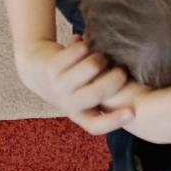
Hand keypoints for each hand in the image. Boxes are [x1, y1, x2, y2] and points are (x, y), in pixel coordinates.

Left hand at [16, 36, 134, 134]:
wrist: (34, 68)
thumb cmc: (72, 82)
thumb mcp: (84, 95)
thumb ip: (104, 93)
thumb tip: (136, 91)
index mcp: (79, 115)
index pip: (96, 126)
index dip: (114, 121)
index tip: (132, 112)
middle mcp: (67, 104)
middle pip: (98, 92)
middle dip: (117, 77)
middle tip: (121, 70)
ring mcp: (58, 86)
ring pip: (92, 66)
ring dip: (101, 57)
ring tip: (99, 56)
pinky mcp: (52, 67)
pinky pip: (80, 50)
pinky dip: (86, 44)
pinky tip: (82, 45)